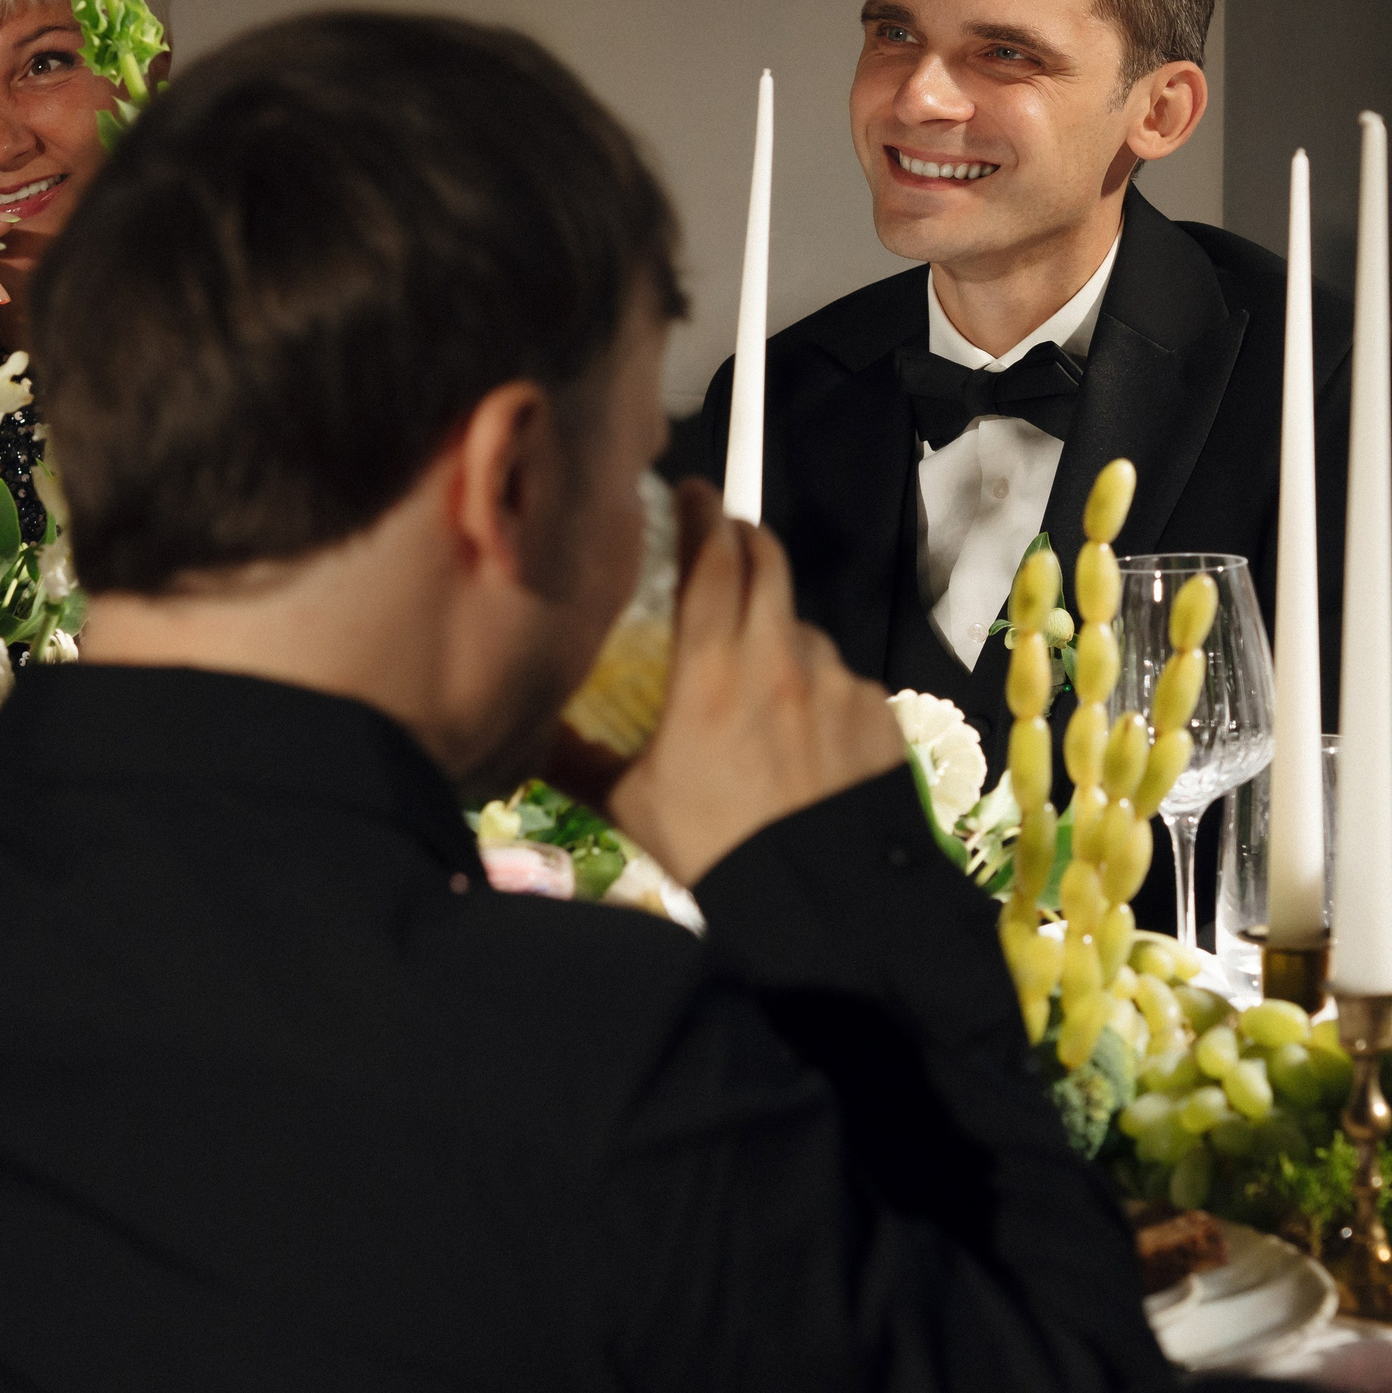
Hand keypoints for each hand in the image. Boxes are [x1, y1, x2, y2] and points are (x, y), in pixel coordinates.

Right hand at [607, 479, 903, 886]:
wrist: (820, 900)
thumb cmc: (713, 847)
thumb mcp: (630, 805)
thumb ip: (574, 761)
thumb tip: (513, 742)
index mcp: (711, 668)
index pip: (709, 557)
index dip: (699, 513)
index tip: (692, 492)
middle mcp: (778, 657)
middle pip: (768, 560)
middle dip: (745, 541)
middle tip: (726, 547)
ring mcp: (837, 681)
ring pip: (804, 630)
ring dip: (779, 636)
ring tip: (762, 688)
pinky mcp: (878, 712)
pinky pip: (844, 683)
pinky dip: (820, 695)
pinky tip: (805, 742)